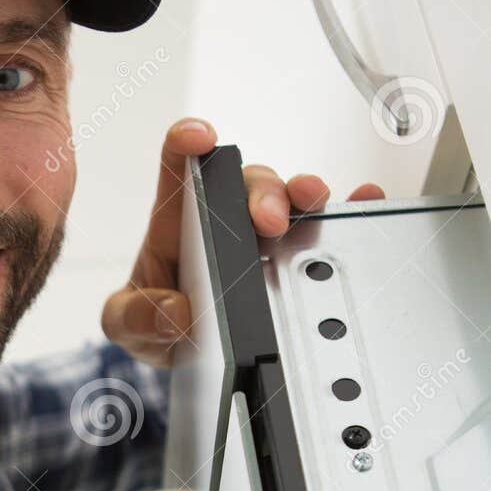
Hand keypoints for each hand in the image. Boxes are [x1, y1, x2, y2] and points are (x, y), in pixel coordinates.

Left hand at [101, 118, 386, 366]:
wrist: (183, 353)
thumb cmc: (155, 320)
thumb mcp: (128, 323)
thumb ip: (136, 317)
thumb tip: (175, 312)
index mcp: (178, 224)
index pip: (179, 165)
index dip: (187, 141)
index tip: (199, 137)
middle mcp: (225, 220)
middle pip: (246, 182)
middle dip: (260, 191)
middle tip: (267, 220)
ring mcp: (264, 237)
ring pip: (288, 198)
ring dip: (301, 195)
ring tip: (311, 202)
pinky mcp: (295, 256)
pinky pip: (323, 228)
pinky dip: (346, 211)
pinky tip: (362, 202)